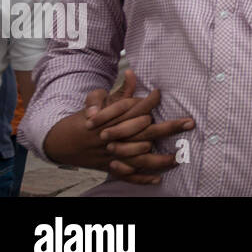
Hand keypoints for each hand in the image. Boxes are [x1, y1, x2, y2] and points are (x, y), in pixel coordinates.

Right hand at [46, 69, 192, 183]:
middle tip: (189, 122)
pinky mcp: (109, 166)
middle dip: (169, 127)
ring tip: (179, 157)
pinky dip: (141, 179)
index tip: (160, 93)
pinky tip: (158, 179)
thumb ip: (120, 90)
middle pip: (145, 132)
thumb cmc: (86, 119)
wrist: (61, 141)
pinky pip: (127, 175)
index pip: (135, 109)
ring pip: (139, 157)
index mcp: (112, 119)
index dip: (149, 101)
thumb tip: (132, 72)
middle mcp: (114, 137)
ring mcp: (112, 154)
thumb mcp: (99, 102)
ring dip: (160, 158)